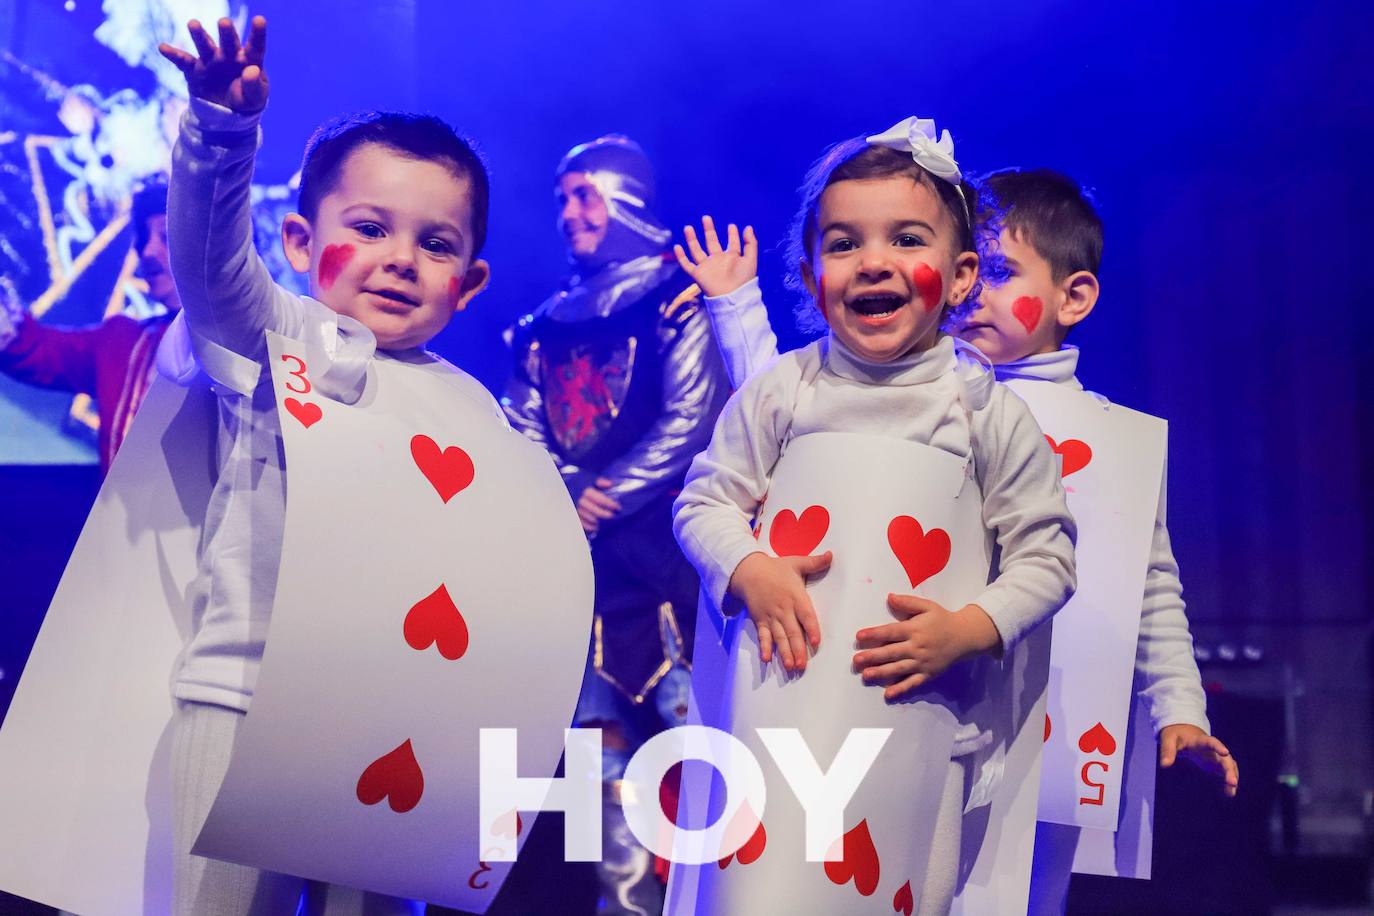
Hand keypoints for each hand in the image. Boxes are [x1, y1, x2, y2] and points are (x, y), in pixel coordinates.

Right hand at [159, 16, 268, 113]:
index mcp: (248, 60)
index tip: (260, 20)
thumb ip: (254, 85)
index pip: (255, 46)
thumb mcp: (255, 98)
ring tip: (193, 24)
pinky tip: (163, 47)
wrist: (227, 113)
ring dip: (199, 35)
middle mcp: (228, 56)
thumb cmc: (247, 100)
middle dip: (226, 32)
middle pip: (228, 42)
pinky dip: (174, 55)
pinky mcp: (195, 70)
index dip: (258, 33)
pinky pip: (183, 61)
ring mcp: (210, 61)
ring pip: (205, 45)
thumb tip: (252, 70)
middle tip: (224, 22)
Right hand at [576, 477, 619, 534]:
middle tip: (613, 516)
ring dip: (598, 521)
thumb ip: (601, 481)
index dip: (610, 504)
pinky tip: (596, 527)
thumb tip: (610, 484)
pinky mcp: (573, 516)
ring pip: (589, 518)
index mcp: (586, 491)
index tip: (617, 507)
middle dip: (605, 514)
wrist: (567, 487)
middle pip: (595, 510)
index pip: (600, 499)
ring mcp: (576, 509)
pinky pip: (582, 523)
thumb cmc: (582, 484)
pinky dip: (589, 527)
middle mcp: (581, 501)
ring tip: (606, 522)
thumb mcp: (591, 479)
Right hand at [674, 215, 757, 297]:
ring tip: (688, 227)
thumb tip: (748, 227)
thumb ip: (750, 243)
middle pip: (711, 242)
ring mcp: (707, 267)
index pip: (732, 243)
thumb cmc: (743, 280)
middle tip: (706, 218)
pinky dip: (681, 257)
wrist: (732, 296)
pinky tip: (677, 247)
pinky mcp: (698, 274)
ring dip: (692, 239)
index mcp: (732, 258)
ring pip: (696, 250)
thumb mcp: (750, 259)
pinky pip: (687, 265)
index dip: (732, 234)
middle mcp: (718, 260)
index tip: (731, 226)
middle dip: (709, 230)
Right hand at [728, 550, 831, 671]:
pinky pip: (762, 635)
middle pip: (792, 631)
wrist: (748, 570)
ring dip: (784, 652)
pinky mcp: (760, 620)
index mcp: (796, 596)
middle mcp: (784, 609)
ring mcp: (771, 616)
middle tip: (803, 665)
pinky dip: (764, 647)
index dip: (811, 629)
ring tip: (790, 666)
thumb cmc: (775, 568)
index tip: (816, 642)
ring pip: (779, 637)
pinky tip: (766, 659)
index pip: (806, 615)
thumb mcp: (796, 562)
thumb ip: (815, 562)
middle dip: (798, 649)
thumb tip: (831, 555)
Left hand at [854, 596, 1000, 699]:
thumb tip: (889, 597)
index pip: (891, 632)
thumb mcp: (927, 606)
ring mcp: (922, 662)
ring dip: (882, 672)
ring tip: (866, 675)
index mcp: (915, 629)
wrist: (965, 636)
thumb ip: (908, 602)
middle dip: (873, 656)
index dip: (874, 634)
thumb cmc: (942, 619)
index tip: (859, 636)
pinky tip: (888, 694)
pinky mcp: (928, 674)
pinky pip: (913, 683)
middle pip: (891, 652)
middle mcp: (917, 647)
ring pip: (899, 669)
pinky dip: (901, 689)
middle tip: (856, 660)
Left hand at [1159, 724, 1238, 796]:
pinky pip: (1225, 772)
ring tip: (1232, 792)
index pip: (1211, 742)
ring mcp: (1216, 756)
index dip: (1218, 746)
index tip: (1225, 752)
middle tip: (1232, 783)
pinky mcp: (1215, 764)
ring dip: (1232, 777)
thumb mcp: (1167, 740)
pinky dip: (1228, 782)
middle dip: (1230, 769)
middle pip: (1225, 758)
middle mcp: (1212, 749)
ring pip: (1229, 766)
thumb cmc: (1175, 735)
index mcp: (1200, 740)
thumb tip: (1164, 765)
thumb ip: (1167, 751)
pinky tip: (1229, 793)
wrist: (1183, 732)